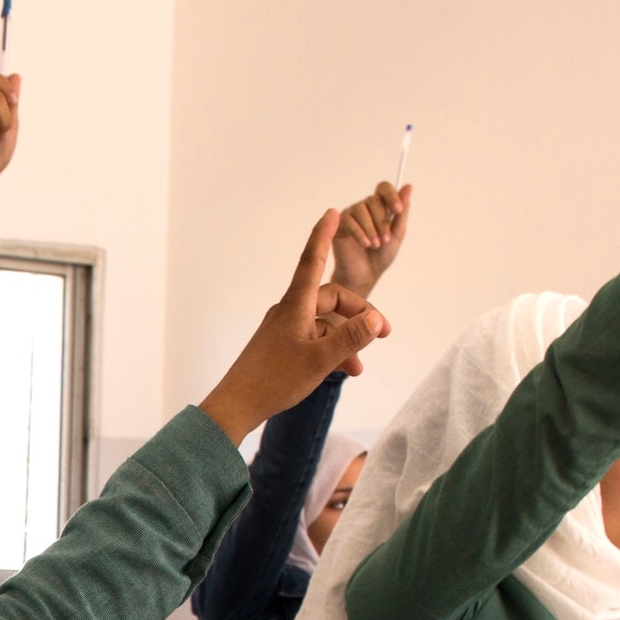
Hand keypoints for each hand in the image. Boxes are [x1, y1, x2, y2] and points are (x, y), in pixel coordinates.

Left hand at [199, 208, 388, 443]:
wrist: (236, 405)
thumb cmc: (273, 381)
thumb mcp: (319, 360)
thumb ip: (350, 339)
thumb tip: (375, 320)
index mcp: (295, 305)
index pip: (312, 260)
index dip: (323, 236)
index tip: (332, 213)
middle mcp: (290, 311)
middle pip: (332, 299)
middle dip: (358, 315)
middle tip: (383, 333)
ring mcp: (285, 329)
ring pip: (325, 324)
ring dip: (346, 340)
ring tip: (360, 367)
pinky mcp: (283, 346)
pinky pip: (314, 340)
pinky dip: (331, 351)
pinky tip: (344, 371)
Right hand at [330, 182, 411, 299]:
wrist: (366, 275)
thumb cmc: (381, 256)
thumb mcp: (397, 233)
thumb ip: (402, 212)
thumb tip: (409, 186)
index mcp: (380, 206)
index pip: (384, 188)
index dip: (391, 195)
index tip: (398, 211)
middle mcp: (364, 207)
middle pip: (373, 200)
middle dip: (382, 221)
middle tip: (386, 240)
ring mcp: (351, 214)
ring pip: (361, 209)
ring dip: (371, 228)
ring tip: (375, 245)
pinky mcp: (339, 224)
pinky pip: (349, 220)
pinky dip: (359, 233)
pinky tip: (365, 244)